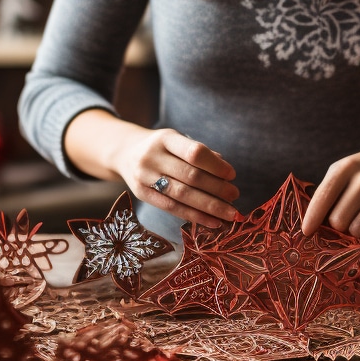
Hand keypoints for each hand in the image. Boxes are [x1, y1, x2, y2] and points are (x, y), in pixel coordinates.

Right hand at [112, 127, 239, 227]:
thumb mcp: (177, 141)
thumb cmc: (161, 148)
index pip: (194, 152)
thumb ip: (200, 154)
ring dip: (209, 206)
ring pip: (182, 195)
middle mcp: (152, 157)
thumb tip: (226, 172)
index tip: (232, 175)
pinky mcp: (142, 194)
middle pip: (190, 176)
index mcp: (166, 138)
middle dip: (217, 188)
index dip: (215, 165)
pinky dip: (195, 216)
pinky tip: (212, 221)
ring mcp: (145, 176)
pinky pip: (172, 208)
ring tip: (229, 212)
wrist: (124, 153)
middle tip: (235, 195)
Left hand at [301, 134, 359, 242]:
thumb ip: (328, 190)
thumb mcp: (345, 168)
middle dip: (336, 226)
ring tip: (358, 221)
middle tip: (342, 220)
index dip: (312, 218)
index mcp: (346, 168)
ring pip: (357, 231)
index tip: (306, 232)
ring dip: (354, 232)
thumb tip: (313, 223)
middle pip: (338, 220)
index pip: (323, 197)